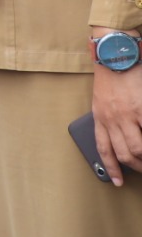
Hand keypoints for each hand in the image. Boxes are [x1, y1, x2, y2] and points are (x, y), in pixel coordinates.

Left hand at [91, 62, 141, 185]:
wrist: (115, 54)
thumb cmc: (110, 76)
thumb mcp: (101, 99)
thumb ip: (108, 118)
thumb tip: (118, 138)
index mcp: (99, 117)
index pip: (104, 149)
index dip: (111, 168)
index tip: (116, 182)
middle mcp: (112, 118)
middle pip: (124, 153)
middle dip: (137, 167)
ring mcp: (128, 114)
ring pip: (138, 148)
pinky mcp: (141, 107)